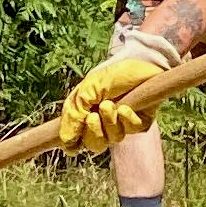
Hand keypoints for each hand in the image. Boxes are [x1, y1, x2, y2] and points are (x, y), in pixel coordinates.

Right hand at [56, 30, 180, 152]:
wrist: (139, 62)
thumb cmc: (111, 75)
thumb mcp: (87, 90)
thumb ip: (74, 114)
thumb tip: (66, 140)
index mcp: (84, 115)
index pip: (74, 140)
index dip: (72, 143)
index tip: (73, 142)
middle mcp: (103, 123)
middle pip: (94, 145)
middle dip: (93, 132)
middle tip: (93, 116)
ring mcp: (122, 125)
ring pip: (113, 139)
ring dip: (109, 122)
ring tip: (110, 105)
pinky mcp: (139, 123)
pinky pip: (132, 131)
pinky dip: (127, 120)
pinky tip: (125, 108)